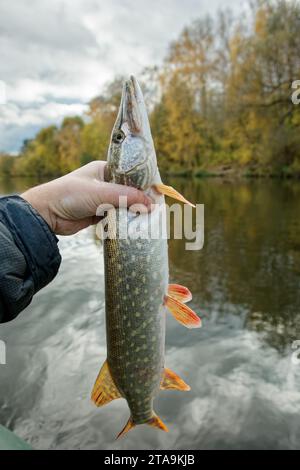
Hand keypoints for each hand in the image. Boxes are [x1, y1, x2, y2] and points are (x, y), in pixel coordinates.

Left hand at [21, 161, 151, 234]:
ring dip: (133, 212)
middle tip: (157, 208)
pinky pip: (117, 217)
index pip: (130, 174)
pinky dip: (125, 221)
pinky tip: (136, 226)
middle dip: (141, 200)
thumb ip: (125, 197)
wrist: (46, 214)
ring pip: (124, 205)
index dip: (144, 182)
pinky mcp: (98, 214)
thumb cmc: (70, 195)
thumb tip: (150, 204)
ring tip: (150, 219)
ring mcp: (101, 199)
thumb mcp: (99, 193)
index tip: (159, 192)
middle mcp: (104, 183)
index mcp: (104, 170)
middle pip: (129, 191)